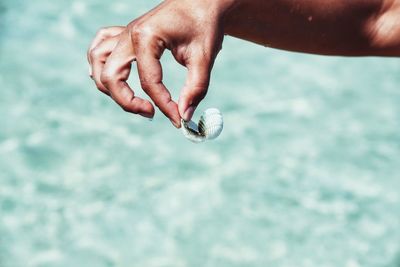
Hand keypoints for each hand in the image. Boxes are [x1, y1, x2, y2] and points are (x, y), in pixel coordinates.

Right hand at [87, 0, 229, 127]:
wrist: (202, 1)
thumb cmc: (203, 24)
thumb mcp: (204, 56)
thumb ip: (195, 88)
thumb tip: (185, 115)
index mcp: (146, 37)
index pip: (149, 82)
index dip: (164, 105)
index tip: (179, 120)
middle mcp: (129, 34)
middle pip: (111, 76)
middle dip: (128, 102)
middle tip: (152, 113)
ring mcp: (124, 33)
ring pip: (97, 62)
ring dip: (108, 85)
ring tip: (131, 100)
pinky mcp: (126, 34)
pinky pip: (100, 47)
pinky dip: (100, 63)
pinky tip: (113, 76)